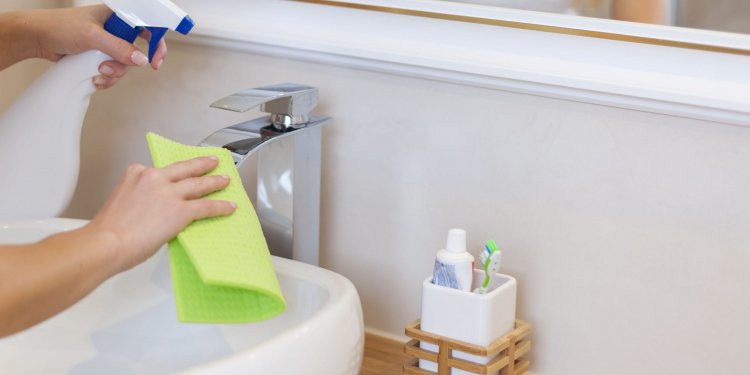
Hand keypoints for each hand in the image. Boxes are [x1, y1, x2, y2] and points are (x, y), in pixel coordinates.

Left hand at [26, 5, 166, 88]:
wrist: (36, 37)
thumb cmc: (59, 26)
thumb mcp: (92, 37)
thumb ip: (119, 48)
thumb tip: (141, 60)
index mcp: (118, 16)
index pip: (148, 27)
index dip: (156, 44)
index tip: (155, 61)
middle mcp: (114, 29)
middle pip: (136, 52)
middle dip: (124, 65)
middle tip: (110, 69)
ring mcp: (107, 44)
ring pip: (124, 65)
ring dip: (113, 73)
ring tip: (97, 73)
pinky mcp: (98, 56)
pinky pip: (112, 71)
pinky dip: (106, 78)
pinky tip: (95, 79)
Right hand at [87, 156, 235, 271]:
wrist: (106, 243)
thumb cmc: (107, 231)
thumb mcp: (121, 202)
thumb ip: (140, 199)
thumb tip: (152, 210)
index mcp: (136, 174)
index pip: (160, 170)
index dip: (173, 173)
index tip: (180, 171)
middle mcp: (153, 178)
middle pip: (184, 169)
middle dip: (201, 164)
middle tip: (212, 161)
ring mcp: (168, 193)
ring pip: (198, 184)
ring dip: (215, 182)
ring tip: (225, 181)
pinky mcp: (180, 210)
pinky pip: (206, 206)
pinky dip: (220, 206)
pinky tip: (229, 206)